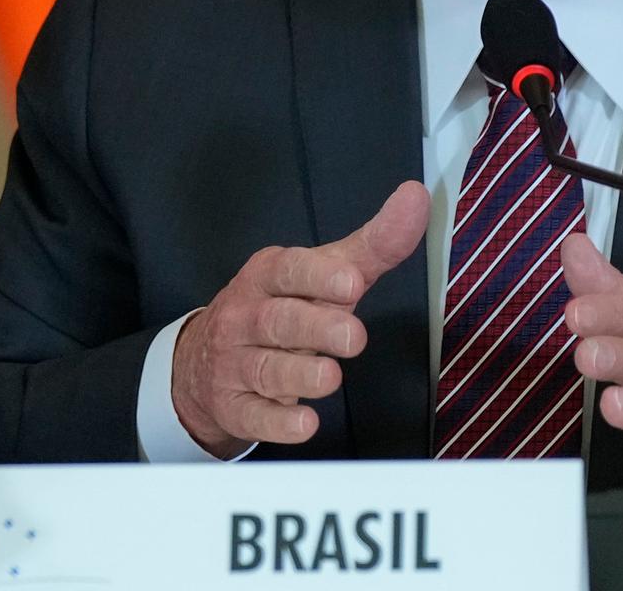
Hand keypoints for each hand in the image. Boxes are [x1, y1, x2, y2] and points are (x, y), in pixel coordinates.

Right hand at [171, 182, 429, 456]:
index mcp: (268, 276)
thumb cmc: (282, 308)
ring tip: (330, 377)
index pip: (288, 270)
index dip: (318, 276)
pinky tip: (304, 423)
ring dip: (300, 375)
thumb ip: (373, 244)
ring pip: (267, 369)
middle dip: (316, 328)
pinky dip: (279, 423)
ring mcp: (236, 363)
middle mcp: (246, 317)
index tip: (351, 282)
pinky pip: (254, 416)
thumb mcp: (324, 274)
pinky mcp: (236, 407)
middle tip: (353, 336)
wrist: (206, 362)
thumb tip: (416, 198)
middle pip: (279, 321)